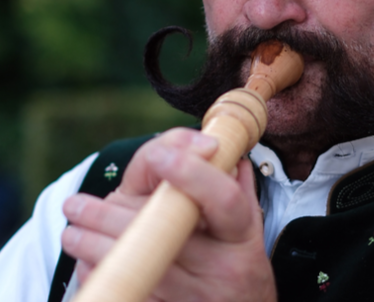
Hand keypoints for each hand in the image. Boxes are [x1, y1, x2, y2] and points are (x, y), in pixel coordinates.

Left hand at [61, 128, 275, 301]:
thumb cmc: (238, 261)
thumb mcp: (245, 223)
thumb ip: (230, 182)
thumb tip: (206, 144)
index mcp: (242, 236)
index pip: (223, 198)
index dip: (191, 173)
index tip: (159, 155)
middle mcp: (222, 270)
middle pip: (161, 233)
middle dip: (108, 216)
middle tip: (75, 204)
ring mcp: (195, 300)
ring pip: (135, 268)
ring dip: (93, 248)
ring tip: (72, 232)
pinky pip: (130, 298)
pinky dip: (101, 279)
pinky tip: (85, 264)